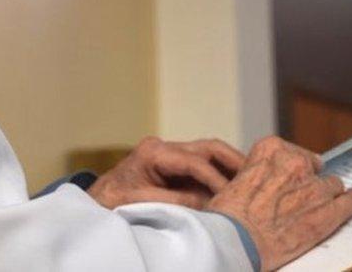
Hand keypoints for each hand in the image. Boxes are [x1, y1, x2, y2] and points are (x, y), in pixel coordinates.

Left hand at [88, 136, 244, 208]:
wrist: (95, 202)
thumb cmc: (111, 202)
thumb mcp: (141, 203)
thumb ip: (176, 201)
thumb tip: (209, 202)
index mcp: (154, 152)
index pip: (195, 162)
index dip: (216, 179)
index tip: (232, 197)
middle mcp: (164, 147)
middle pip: (208, 147)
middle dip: (233, 161)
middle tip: (256, 176)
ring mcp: (170, 154)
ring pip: (209, 153)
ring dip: (229, 167)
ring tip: (251, 181)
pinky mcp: (174, 165)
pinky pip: (203, 166)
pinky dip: (219, 174)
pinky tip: (234, 186)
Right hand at [206, 136, 351, 270]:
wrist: (234, 240)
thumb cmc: (229, 215)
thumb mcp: (235, 179)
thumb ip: (257, 173)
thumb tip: (265, 184)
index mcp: (270, 149)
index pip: (293, 151)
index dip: (293, 167)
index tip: (292, 175)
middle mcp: (295, 163)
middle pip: (314, 167)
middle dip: (309, 180)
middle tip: (300, 195)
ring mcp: (314, 187)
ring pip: (332, 184)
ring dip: (327, 193)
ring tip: (323, 203)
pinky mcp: (327, 212)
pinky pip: (349, 202)